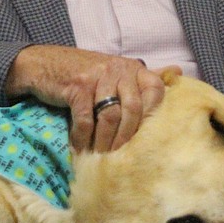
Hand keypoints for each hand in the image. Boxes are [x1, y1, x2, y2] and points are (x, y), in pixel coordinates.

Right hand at [6, 45, 178, 151]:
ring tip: (100, 158)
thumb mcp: (117, 73)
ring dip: (104, 142)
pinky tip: (80, 148)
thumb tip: (179, 71)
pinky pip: (85, 118)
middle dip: (127, 138)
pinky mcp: (77, 85)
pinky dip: (82, 137)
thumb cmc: (86, 75)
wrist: (44, 63)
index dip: (152, 117)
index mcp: (134, 68)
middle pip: (133, 108)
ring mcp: (97, 75)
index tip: (145, 141)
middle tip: (120, 159)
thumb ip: (144, 78)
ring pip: (109, 116)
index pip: (156, 91)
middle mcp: (119, 68)